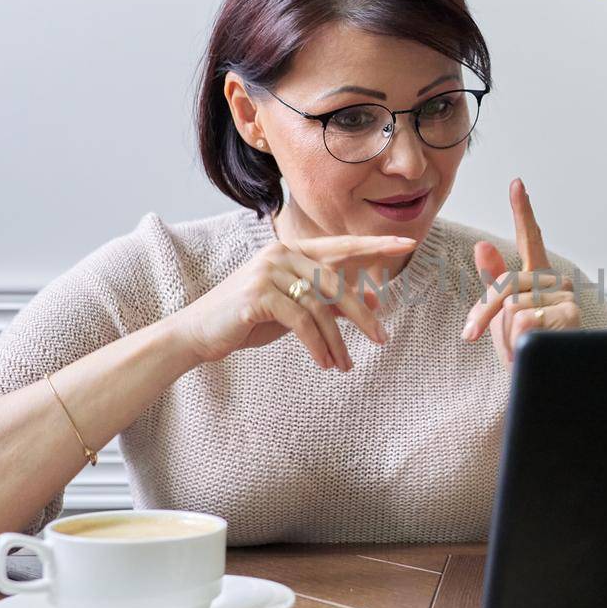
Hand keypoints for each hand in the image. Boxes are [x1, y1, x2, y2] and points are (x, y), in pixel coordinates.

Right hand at [174, 233, 414, 367]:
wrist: (199, 334)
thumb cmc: (249, 320)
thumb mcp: (296, 309)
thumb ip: (330, 301)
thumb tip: (375, 299)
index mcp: (292, 251)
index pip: (342, 246)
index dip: (375, 244)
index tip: (407, 242)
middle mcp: (281, 254)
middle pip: (336, 283)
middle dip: (363, 314)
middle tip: (383, 339)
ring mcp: (268, 271)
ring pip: (321, 306)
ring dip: (338, 341)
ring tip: (346, 365)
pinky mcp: (258, 295)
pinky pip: (302, 322)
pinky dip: (318, 345)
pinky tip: (325, 363)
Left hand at [462, 178, 579, 364]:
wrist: (545, 383)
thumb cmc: (523, 347)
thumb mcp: (501, 314)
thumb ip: (494, 279)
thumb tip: (481, 245)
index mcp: (539, 275)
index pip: (529, 238)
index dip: (522, 211)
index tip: (517, 184)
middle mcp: (556, 280)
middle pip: (506, 284)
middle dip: (485, 313)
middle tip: (471, 334)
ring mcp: (566, 297)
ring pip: (513, 306)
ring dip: (505, 334)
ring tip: (518, 348)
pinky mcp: (569, 315)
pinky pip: (525, 321)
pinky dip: (518, 340)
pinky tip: (532, 348)